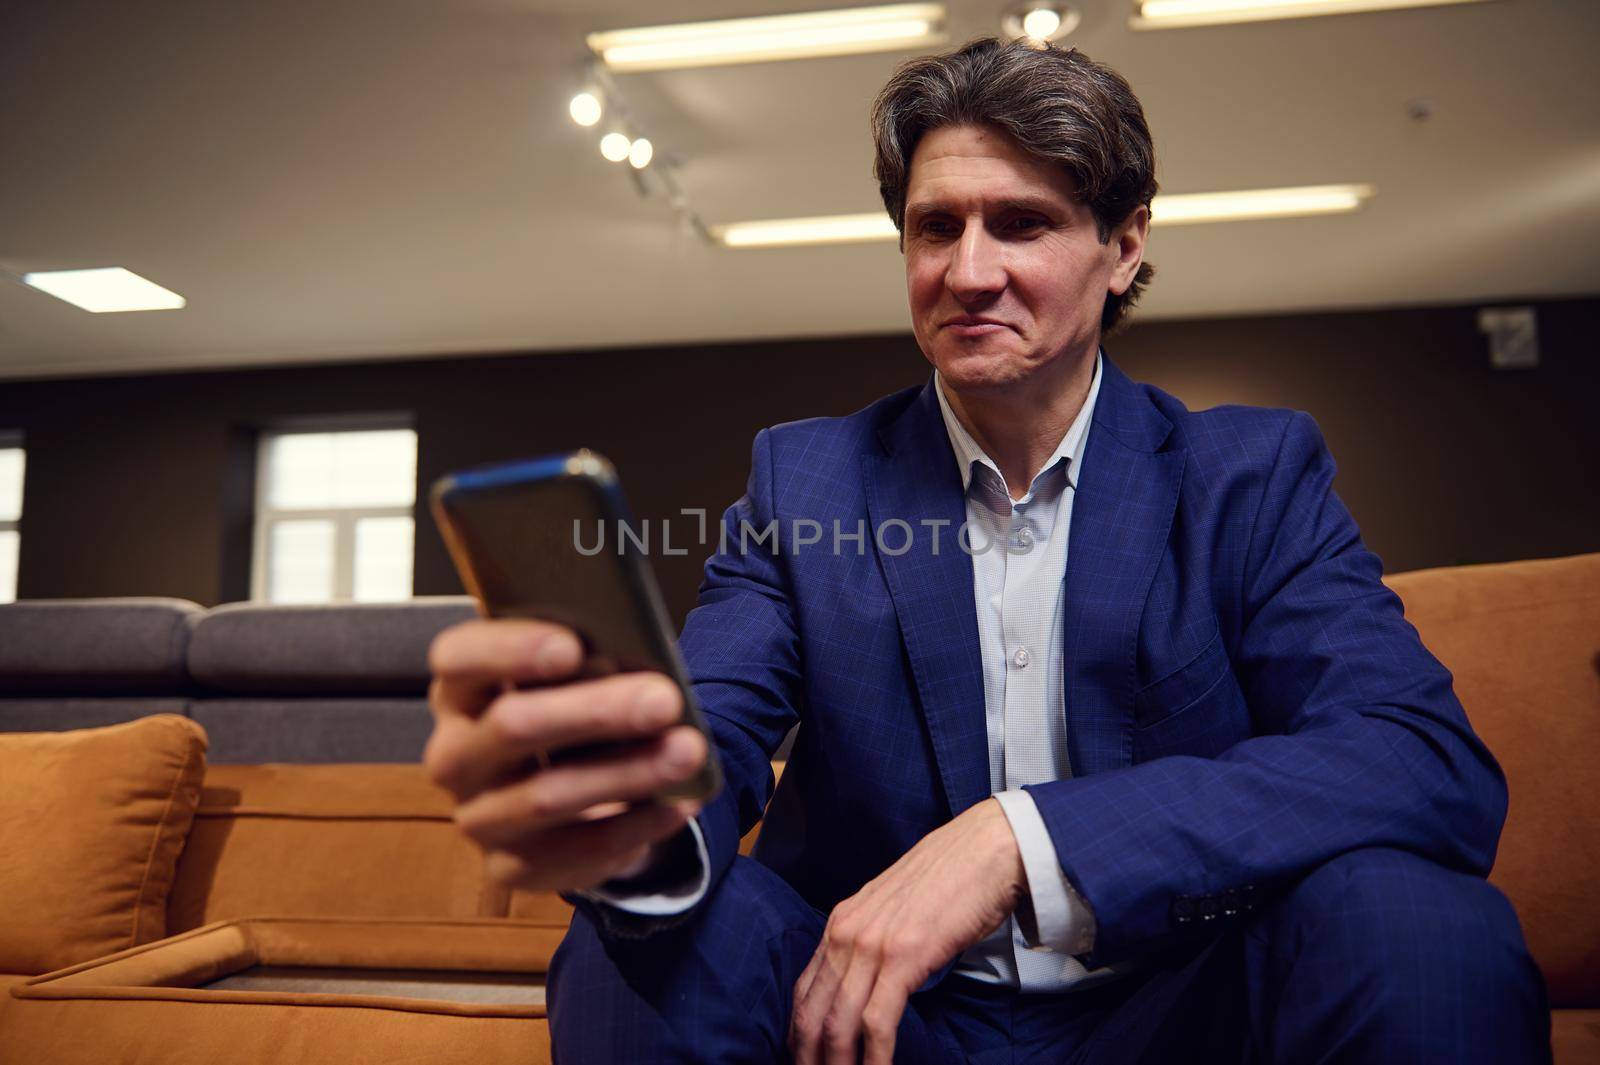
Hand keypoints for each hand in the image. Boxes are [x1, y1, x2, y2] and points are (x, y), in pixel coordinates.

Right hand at [423, 618, 708, 891]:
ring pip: (546, 795)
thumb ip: (591, 665)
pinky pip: (576, 852)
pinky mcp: (510, 868)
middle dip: (595, 712)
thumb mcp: (575, 680)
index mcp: (461, 689)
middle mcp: (454, 755)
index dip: (510, 650)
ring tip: (688, 750)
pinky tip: (680, 802)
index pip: (459, 658)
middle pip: (512, 726)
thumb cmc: (573, 712)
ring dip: (627, 773)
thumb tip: (641, 672)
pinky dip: (636, 824)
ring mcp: (477, 817)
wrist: (571, 794)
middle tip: (665, 699)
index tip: (572, 647)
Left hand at [788, 798, 1024, 1064]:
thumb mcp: (895, 909)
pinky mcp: (904, 956)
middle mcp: (846, 932)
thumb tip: (874, 983)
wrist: (985, 849)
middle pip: (811, 1014)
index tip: (806, 1061)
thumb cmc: (949, 878)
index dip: (800, 1036)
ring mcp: (872, 944)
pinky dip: (873, 1057)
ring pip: (838, 1023)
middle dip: (810, 1058)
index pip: (803, 992)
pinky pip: (877, 1021)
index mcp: (841, 922)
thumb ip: (875, 941)